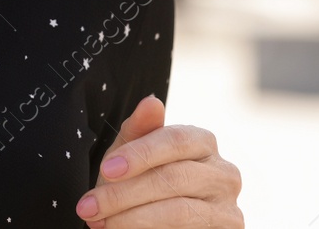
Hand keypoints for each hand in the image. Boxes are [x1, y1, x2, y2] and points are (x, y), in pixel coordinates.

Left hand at [76, 95, 242, 226]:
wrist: (158, 225)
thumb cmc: (145, 184)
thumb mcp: (134, 156)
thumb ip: (140, 131)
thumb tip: (151, 102)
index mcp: (203, 143)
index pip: (175, 140)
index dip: (140, 154)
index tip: (106, 169)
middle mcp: (224, 173)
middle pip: (174, 178)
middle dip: (125, 194)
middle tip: (90, 207)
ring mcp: (228, 208)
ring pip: (178, 212)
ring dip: (132, 219)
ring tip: (101, 224)